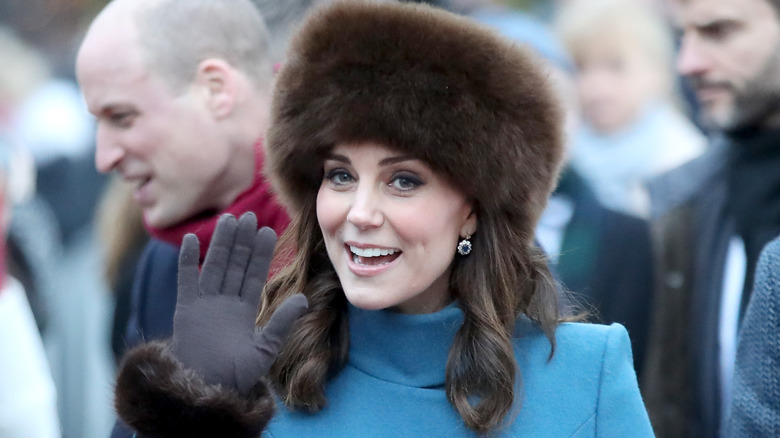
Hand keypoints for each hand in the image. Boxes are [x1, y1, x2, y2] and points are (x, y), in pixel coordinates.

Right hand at [171, 212, 307, 393]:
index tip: (267, 231)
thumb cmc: (236, 376)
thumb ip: (282, 322)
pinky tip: (190, 239)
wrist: (205, 392)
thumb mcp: (266, 348)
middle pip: (234, 265)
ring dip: (220, 243)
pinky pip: (185, 280)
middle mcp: (224, 302)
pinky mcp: (184, 310)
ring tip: (228, 220)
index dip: (260, 254)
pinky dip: (187, 261)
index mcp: (244, 310)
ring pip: (214, 266)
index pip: (254, 275)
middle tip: (248, 216)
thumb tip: (304, 299)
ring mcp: (204, 303)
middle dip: (242, 241)